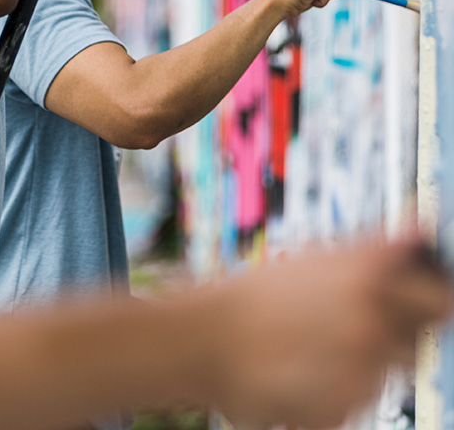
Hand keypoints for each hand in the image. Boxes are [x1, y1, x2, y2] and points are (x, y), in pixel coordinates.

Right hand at [199, 237, 451, 428]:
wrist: (206, 340)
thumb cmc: (258, 294)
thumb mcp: (316, 258)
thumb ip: (378, 249)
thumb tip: (425, 227)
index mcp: (368, 275)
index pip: (441, 295)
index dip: (433, 294)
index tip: (423, 294)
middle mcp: (372, 322)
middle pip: (422, 333)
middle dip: (399, 326)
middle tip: (350, 317)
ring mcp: (362, 371)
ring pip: (392, 366)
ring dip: (369, 356)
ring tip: (314, 342)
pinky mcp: (348, 409)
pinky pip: (364, 397)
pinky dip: (341, 385)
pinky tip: (304, 366)